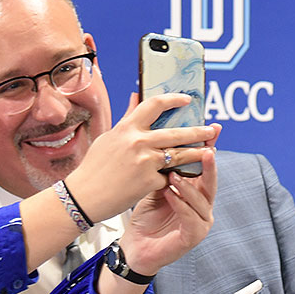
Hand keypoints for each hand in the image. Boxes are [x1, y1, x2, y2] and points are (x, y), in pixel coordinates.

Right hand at [63, 93, 219, 222]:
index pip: (155, 104)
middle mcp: (138, 142)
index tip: (187, 100)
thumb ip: (127, 119)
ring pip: (180, 154)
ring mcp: (145, 162)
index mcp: (127, 128)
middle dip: (198, 130)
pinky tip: (182, 178)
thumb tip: (135, 96)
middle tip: (211, 129)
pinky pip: (168, 177)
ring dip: (197, 152)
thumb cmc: (93, 168)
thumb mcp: (108, 138)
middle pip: (176, 132)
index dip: (173, 99)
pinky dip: (173, 178)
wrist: (83, 197)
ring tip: (210, 151)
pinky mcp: (149, 181)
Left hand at [121, 145, 216, 276]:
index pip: (205, 167)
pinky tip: (170, 194)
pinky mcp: (193, 237)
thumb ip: (163, 168)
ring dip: (188, 186)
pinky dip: (181, 205)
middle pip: (211, 181)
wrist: (135, 247)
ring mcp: (201, 222)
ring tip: (175, 174)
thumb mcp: (154, 187)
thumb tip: (162, 137)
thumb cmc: (145, 218)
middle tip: (206, 149)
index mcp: (195, 192)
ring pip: (201, 200)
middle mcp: (203, 206)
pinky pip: (191, 218)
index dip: (209, 148)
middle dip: (209, 164)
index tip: (212, 128)